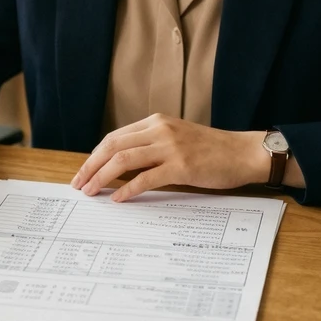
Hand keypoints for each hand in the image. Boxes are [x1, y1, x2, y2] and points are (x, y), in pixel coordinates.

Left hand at [70, 113, 270, 201]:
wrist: (242, 152)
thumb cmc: (210, 150)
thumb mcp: (175, 138)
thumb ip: (150, 146)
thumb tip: (119, 167)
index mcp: (155, 121)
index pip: (115, 137)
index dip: (95, 155)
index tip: (82, 172)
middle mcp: (160, 129)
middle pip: (113, 146)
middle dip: (91, 166)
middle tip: (78, 184)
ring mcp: (170, 147)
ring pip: (124, 160)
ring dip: (102, 177)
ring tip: (91, 191)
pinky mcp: (181, 166)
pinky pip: (146, 178)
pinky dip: (127, 189)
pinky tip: (117, 198)